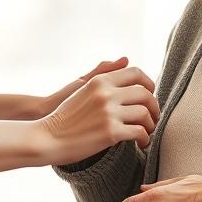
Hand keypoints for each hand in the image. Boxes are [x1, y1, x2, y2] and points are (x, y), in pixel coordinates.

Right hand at [39, 64, 159, 164]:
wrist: (47, 138)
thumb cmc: (64, 116)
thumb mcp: (81, 88)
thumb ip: (103, 73)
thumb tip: (125, 58)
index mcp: (100, 81)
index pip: (136, 73)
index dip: (149, 84)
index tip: (149, 96)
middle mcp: (106, 93)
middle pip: (145, 94)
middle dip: (154, 107)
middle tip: (152, 118)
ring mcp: (109, 113)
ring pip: (145, 114)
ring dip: (151, 125)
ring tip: (146, 132)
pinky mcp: (111, 133)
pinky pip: (140, 133)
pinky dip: (145, 139)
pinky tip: (141, 143)